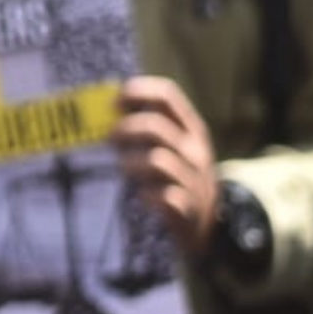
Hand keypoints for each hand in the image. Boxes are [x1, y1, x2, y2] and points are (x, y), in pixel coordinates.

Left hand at [112, 76, 221, 256]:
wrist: (205, 222)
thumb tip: (107, 106)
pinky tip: (142, 196)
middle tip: (109, 138)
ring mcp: (193, 178)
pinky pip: (163, 196)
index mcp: (191, 128)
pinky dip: (147, 195)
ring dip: (130, 162)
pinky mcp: (186, 206)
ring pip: (156, 160)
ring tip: (123, 168)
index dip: (139, 91)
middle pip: (155, 127)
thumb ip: (150, 125)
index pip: (168, 95)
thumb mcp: (175, 146)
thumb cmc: (178, 175)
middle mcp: (195, 150)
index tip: (114, 100)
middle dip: (125, 129)